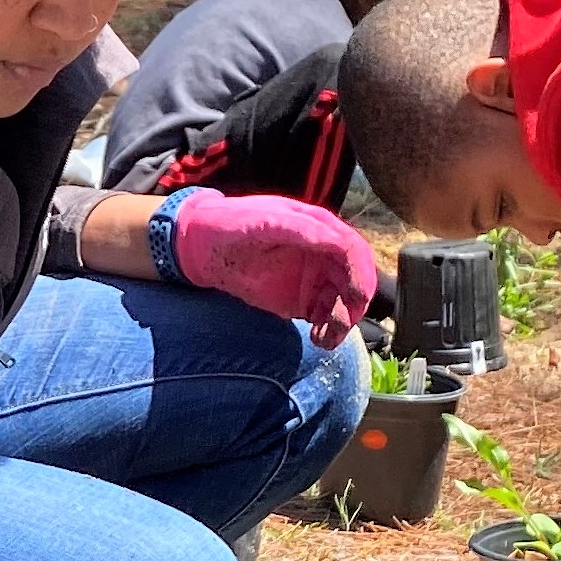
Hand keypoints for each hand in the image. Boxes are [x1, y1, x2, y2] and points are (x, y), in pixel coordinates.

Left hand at [169, 193, 376, 346]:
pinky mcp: (301, 301)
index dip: (359, 272)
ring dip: (343, 321)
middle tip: (340, 322)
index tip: (355, 296)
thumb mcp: (263, 222)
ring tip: (325, 337)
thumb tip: (337, 243)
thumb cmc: (231, 224)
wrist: (201, 247)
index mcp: (318, 227)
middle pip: (354, 280)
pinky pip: (325, 318)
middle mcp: (322, 253)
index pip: (352, 250)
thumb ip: (300, 231)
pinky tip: (320, 339)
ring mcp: (312, 278)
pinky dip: (329, 331)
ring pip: (343, 302)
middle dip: (354, 303)